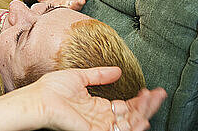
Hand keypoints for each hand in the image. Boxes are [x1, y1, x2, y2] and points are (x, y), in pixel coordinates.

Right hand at [29, 0, 87, 9]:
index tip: (66, 7)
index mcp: (54, 7)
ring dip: (81, 2)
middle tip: (77, 3)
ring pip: (78, 4)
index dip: (64, 11)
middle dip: (75, 6)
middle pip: (71, 9)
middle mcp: (63, 6)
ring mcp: (70, 1)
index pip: (59, 12)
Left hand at [29, 67, 165, 130]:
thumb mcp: (79, 77)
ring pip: (129, 123)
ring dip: (144, 111)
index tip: (150, 89)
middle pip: (131, 114)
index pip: (124, 105)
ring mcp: (99, 125)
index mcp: (97, 105)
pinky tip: (142, 116)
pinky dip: (133, 125)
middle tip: (158, 93)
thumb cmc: (52, 89)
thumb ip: (99, 75)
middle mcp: (101, 117)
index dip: (139, 99)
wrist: (39, 99)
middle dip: (147, 105)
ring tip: (152, 98)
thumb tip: (118, 71)